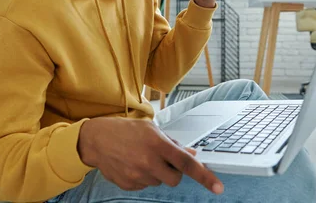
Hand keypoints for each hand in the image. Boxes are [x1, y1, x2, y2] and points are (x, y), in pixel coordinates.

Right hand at [78, 117, 223, 193]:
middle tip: (164, 159)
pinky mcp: (129, 185)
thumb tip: (192, 155)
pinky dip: (145, 177)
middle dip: (174, 171)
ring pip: (160, 182)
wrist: (96, 139)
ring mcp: (137, 175)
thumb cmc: (125, 130)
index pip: (186, 164)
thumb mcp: (151, 129)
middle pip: (175, 179)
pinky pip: (146, 185)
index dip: (205, 176)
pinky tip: (134, 164)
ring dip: (157, 173)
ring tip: (143, 157)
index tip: (218, 187)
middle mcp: (148, 162)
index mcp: (157, 144)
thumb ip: (173, 143)